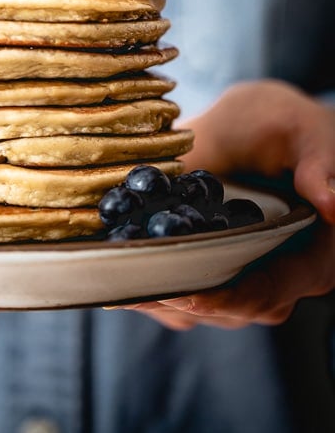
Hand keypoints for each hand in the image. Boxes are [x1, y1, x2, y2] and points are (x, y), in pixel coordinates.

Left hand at [121, 80, 334, 329]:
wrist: (258, 125)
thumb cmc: (283, 124)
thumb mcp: (302, 129)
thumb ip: (319, 162)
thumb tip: (333, 202)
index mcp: (315, 254)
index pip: (270, 292)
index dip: (229, 298)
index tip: (187, 296)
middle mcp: (280, 275)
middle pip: (230, 308)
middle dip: (182, 302)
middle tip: (135, 291)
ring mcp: (245, 275)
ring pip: (204, 308)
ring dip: (161, 300)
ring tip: (120, 286)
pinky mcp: (213, 267)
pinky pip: (184, 290)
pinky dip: (153, 286)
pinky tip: (119, 273)